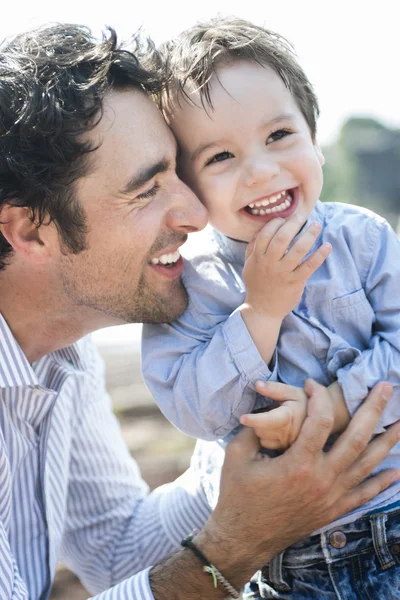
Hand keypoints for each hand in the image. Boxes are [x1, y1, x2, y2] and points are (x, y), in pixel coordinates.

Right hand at [195, 380, 399, 589]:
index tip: (313, 384)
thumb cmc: (238, 495)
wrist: (244, 538)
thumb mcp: (237, 455)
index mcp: (298, 464)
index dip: (319, 397)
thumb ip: (254, 428)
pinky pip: (364, 494)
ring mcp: (331, 497)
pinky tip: (395, 471)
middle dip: (373, 409)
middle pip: (356, 438)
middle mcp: (321, 479)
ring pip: (367, 464)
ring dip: (387, 441)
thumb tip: (266, 407)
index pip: (320, 421)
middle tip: (386, 387)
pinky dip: (382, 482)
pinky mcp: (333, 510)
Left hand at [240, 381, 307, 448]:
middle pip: (259, 429)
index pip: (270, 420)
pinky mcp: (284, 451)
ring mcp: (286, 445)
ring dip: (261, 428)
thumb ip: (275, 388)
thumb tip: (257, 384)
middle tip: (268, 412)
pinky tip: (274, 430)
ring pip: (261, 437)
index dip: (255, 419)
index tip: (242, 418)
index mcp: (289, 417)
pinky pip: (265, 444)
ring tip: (272, 420)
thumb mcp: (293, 392)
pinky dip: (265, 436)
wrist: (321, 423)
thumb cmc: (304, 403)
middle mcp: (288, 434)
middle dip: (257, 420)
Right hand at [243, 214, 330, 319]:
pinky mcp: (295, 282)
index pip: (266, 234)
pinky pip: (310, 266)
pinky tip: (327, 246)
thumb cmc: (257, 285)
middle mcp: (270, 264)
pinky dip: (320, 255)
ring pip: (298, 250)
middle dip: (293, 224)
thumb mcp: (249, 265)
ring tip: (316, 226)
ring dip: (309, 235)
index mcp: (258, 258)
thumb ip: (253, 247)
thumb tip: (261, 229)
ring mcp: (283, 273)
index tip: (283, 219)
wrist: (262, 309)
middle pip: (282, 238)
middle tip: (302, 216)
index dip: (275, 223)